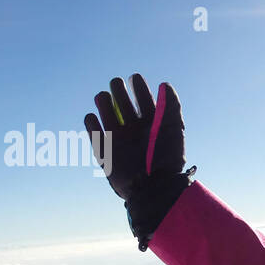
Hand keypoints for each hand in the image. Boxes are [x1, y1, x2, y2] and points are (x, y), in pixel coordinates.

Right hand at [84, 74, 192, 248]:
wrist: (152, 187)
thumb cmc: (167, 158)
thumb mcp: (174, 129)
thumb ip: (171, 105)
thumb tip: (164, 84)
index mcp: (151, 123)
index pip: (142, 97)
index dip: (138, 85)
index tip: (135, 78)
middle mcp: (134, 128)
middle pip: (121, 99)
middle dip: (117, 88)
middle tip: (117, 85)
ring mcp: (118, 137)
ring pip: (104, 109)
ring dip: (102, 100)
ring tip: (104, 99)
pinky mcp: (104, 149)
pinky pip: (92, 129)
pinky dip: (91, 121)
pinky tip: (94, 117)